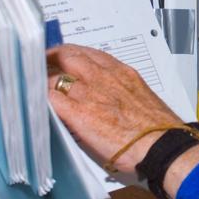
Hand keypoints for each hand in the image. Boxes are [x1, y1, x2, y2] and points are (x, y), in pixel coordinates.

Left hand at [47, 44, 182, 173]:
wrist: (162, 145)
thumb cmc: (159, 128)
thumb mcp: (141, 98)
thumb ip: (122, 93)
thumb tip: (112, 100)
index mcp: (122, 72)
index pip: (90, 53)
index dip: (74, 54)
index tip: (66, 58)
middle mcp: (104, 77)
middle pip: (69, 56)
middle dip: (53, 57)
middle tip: (44, 63)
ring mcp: (89, 93)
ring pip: (56, 75)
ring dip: (44, 79)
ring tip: (36, 85)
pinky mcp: (78, 113)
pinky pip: (51, 98)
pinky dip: (41, 98)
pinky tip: (37, 102)